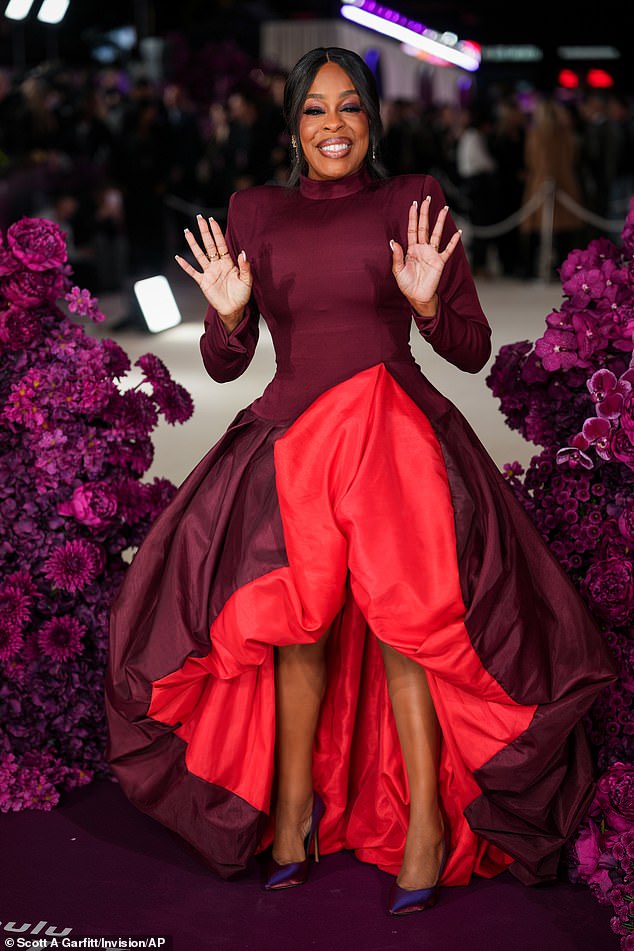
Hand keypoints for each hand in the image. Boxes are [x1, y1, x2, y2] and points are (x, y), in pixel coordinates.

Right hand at [175, 214, 251, 330]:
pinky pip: (192, 272)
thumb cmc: (242, 295)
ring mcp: (209, 272)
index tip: (212, 220)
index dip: (216, 232)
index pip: (221, 244)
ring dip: (193, 243)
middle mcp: (217, 265)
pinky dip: (185, 265)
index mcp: (228, 262)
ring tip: (187, 232)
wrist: (234, 309)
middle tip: (199, 218)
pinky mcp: (203, 282)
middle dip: (204, 231)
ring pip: (199, 255)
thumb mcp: (247, 280)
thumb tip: (243, 253)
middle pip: (209, 245)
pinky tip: (178, 258)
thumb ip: (245, 267)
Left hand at [390, 197, 461, 316]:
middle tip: (427, 199)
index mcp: (411, 249)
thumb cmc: (407, 284)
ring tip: (444, 209)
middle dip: (425, 213)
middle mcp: (422, 248)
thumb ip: (396, 256)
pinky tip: (458, 233)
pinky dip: (453, 242)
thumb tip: (392, 241)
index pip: (412, 229)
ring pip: (437, 234)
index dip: (413, 217)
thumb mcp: (398, 271)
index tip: (414, 204)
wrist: (417, 297)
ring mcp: (432, 254)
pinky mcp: (439, 262)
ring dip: (440, 222)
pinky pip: (447, 250)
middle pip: (424, 227)